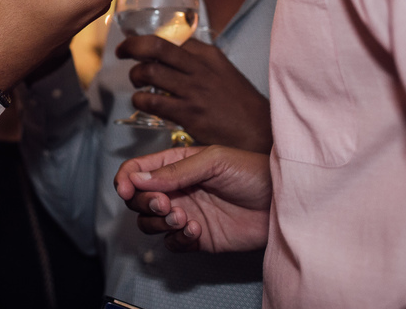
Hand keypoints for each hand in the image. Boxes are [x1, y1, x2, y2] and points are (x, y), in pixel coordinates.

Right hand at [115, 145, 270, 252]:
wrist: (280, 203)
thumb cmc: (253, 172)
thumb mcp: (213, 161)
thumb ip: (174, 170)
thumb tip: (137, 177)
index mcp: (177, 164)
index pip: (138, 170)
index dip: (125, 178)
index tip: (125, 188)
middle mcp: (177, 189)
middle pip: (139, 199)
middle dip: (144, 202)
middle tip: (164, 204)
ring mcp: (186, 213)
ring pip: (150, 223)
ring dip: (160, 223)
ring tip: (184, 218)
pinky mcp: (198, 238)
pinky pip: (172, 243)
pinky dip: (178, 239)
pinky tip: (197, 231)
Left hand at [118, 36, 271, 152]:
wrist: (259, 133)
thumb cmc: (240, 105)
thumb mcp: (223, 72)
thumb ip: (199, 63)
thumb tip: (172, 58)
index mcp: (209, 55)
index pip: (171, 37)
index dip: (148, 39)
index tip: (138, 46)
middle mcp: (200, 68)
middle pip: (155, 46)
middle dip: (132, 46)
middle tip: (122, 52)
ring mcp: (194, 91)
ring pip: (149, 73)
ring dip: (135, 77)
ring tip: (137, 84)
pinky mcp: (189, 114)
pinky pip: (153, 102)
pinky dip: (140, 101)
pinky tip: (142, 103)